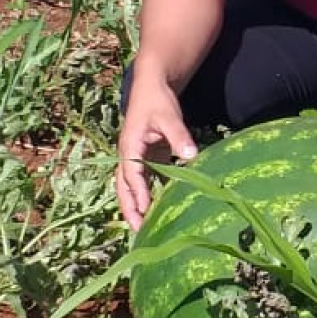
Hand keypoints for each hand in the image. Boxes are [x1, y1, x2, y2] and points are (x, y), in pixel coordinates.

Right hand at [116, 76, 196, 230]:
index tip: (145, 211)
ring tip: (148, 227)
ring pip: (134, 186)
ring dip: (139, 205)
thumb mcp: (169, 116)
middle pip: (125, 187)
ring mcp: (137, 157)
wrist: (152, 86)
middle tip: (139, 231)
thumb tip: (191, 156)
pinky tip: (163, 207)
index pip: (132, 174)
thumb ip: (178, 136)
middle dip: (130, 208)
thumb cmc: (157, 100)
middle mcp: (129, 155)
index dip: (138, 193)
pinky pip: (146, 180)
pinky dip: (151, 194)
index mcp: (129, 146)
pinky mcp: (148, 157)